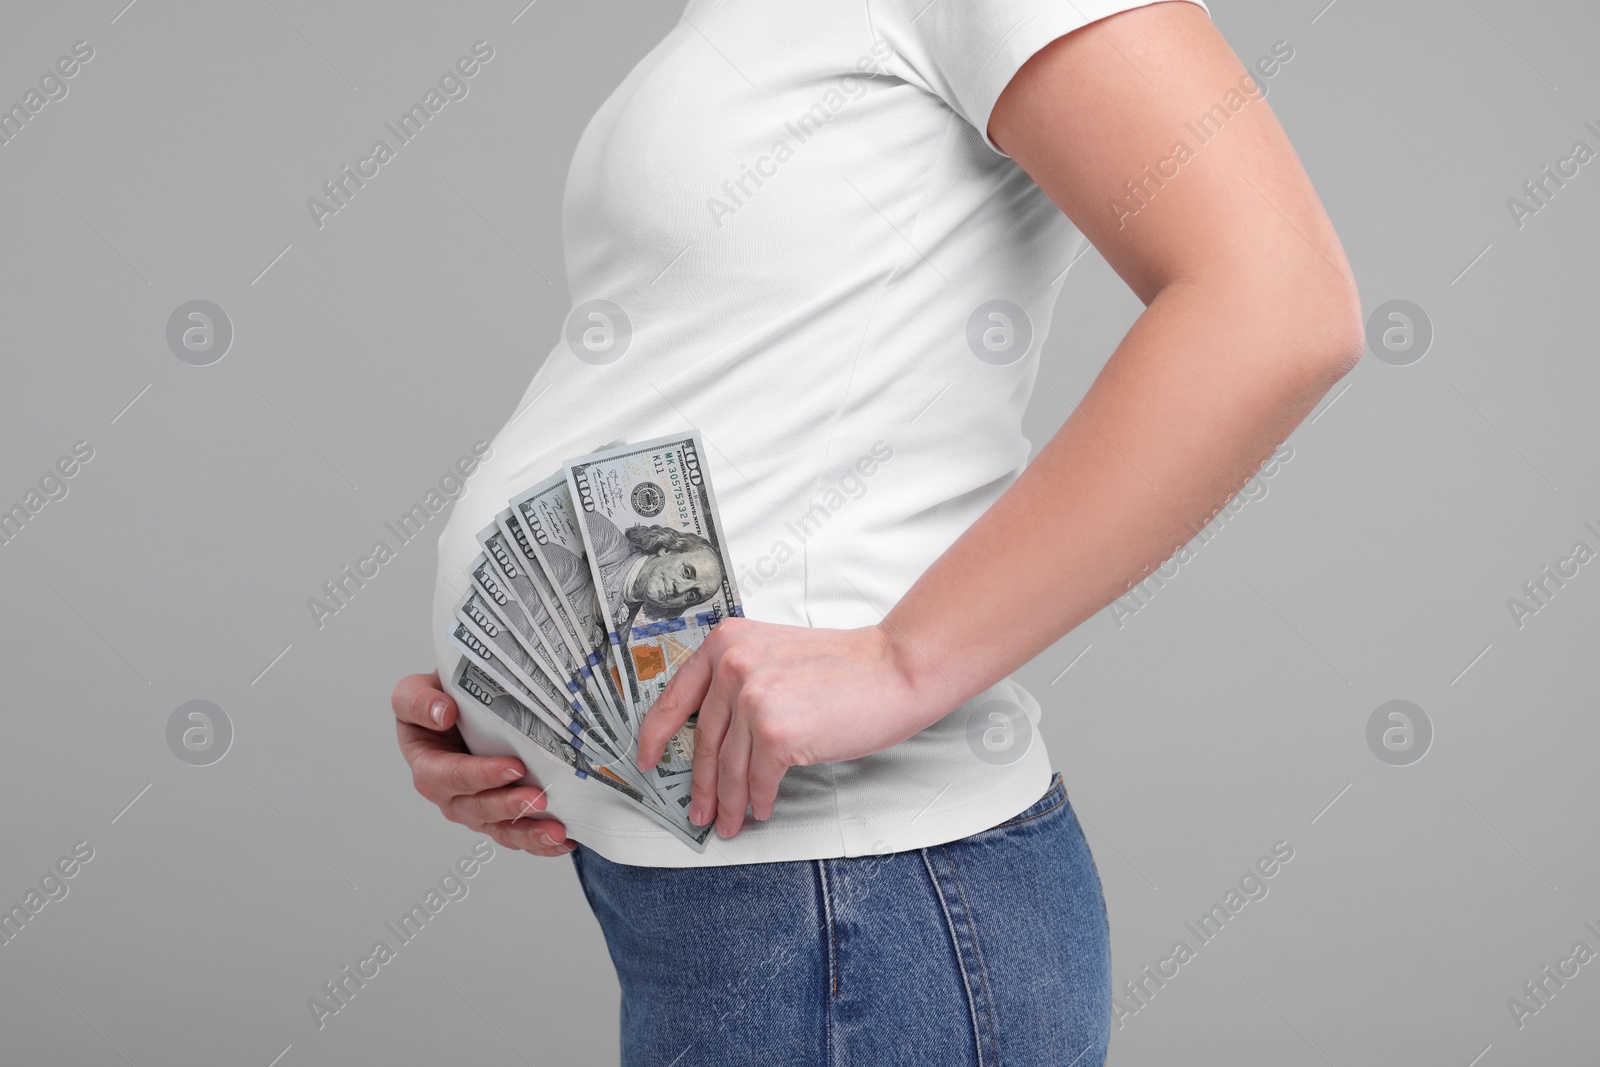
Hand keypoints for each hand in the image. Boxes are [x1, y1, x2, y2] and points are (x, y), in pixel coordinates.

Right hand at [391, 671, 574, 855]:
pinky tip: (563, 842)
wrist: (456, 711)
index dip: (481, 775)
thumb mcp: (414, 693)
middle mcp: (449, 794)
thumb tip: (443, 713)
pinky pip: (516, 834)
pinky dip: (539, 842)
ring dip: (528, 834)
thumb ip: (419, 701)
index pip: (450, 776)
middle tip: (539, 799)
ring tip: (556, 833)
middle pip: (477, 809)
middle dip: (509, 807)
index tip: (514, 767)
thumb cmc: (438, 702)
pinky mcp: (498, 816)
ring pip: (499, 829)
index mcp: (428, 765)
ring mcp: (475, 808)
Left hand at [634, 618, 941, 838]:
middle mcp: (733, 666)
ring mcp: (753, 699)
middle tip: (698, 809)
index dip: (656, 733)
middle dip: (700, 784)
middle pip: (705, 740)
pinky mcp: (776, 733)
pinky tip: (760, 809)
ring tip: (728, 822)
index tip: (646, 757)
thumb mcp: (775, 654)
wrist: (894, 668)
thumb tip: (715, 734)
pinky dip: (758, 800)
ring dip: (728, 802)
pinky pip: (758, 780)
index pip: (675, 695)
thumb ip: (739, 680)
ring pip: (729, 767)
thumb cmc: (846, 666)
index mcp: (727, 642)